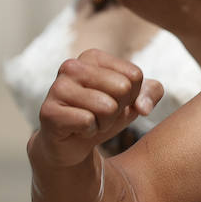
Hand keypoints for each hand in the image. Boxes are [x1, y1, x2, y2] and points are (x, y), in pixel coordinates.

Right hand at [33, 49, 162, 167]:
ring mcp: (57, 88)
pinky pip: (88, 121)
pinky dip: (89, 131)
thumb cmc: (104, 115)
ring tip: (89, 121)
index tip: (113, 101)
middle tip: (100, 114)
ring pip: (107, 107)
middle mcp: (72, 66)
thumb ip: (152, 92)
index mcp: (92, 57)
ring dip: (104, 122)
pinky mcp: (48, 111)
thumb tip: (143, 107)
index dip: (131, 96)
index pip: (135, 75)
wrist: (72, 145)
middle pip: (123, 88)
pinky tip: (77, 130)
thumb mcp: (134, 101)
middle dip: (118, 109)